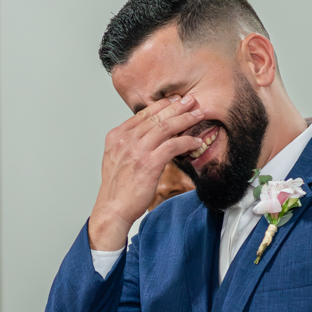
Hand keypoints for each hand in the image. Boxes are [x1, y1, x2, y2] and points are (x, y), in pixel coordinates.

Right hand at [89, 95, 205, 250]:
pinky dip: (186, 141)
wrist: (112, 209)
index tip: (174, 101)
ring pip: (166, 127)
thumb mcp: (116, 159)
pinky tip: (195, 141)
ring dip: (185, 119)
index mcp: (116, 136)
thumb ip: (129, 144)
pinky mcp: (149, 164)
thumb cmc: (117, 189)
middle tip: (191, 101)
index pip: (142, 114)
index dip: (161, 106)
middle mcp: (125, 140)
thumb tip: (148, 136)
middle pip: (155, 117)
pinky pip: (173, 145)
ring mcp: (137, 151)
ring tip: (198, 115)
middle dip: (176, 107)